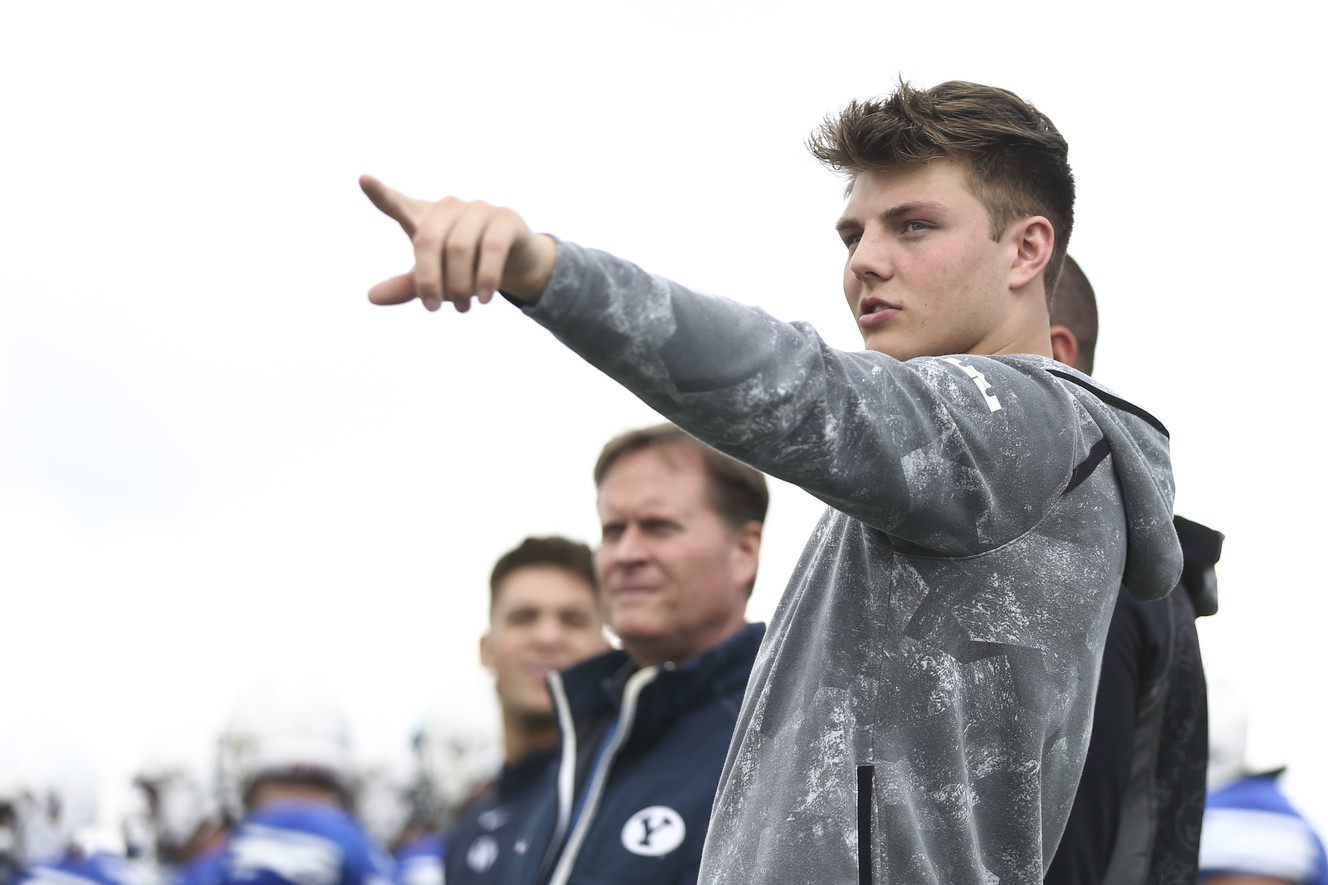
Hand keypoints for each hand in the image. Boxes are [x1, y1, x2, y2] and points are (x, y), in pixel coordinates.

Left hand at [359, 175, 557, 311]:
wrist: (515, 264)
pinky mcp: (505, 219)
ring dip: (459, 284)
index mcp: (425, 218)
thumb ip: (408, 286)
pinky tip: (485, 297)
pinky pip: (491, 248)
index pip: (397, 204)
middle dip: (429, 280)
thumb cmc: (467, 268)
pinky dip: (485, 276)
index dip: (381, 193)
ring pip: (458, 247)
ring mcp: (478, 210)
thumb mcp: (437, 279)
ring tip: (463, 308)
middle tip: (432, 308)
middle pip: (427, 240)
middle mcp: (449, 208)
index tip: (363, 179)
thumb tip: (371, 297)